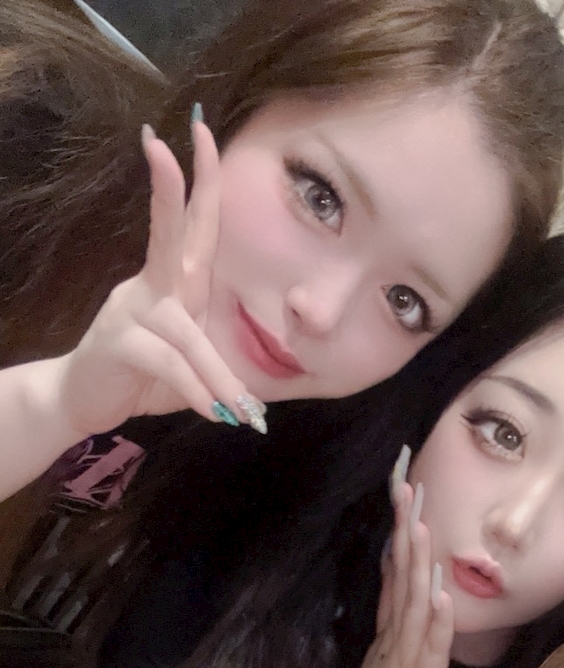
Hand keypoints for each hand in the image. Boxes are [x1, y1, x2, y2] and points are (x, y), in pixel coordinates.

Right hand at [54, 118, 264, 436]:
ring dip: (217, 376)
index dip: (200, 180)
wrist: (83, 400)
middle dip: (186, 185)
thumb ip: (212, 362)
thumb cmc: (141, 377)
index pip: (191, 224)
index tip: (204, 129)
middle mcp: (152, 285)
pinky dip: (196, 390)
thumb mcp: (186, 363)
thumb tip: (249, 396)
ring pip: (188, 333)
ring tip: (240, 411)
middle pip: (174, 231)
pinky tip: (213, 413)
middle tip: (199, 133)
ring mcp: (132, 310)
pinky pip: (168, 362)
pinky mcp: (120, 342)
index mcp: (172, 281)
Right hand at [336, 462, 454, 667]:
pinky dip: (434, 621)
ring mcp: (407, 655)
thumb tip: (397, 564)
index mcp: (393, 624)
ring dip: (418, 563)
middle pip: (403, 572)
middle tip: (408, 485)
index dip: (402, 528)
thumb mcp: (386, 650)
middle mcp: (398, 631)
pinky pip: (428, 648)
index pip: (398, 567)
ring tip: (422, 526)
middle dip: (408, 528)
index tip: (406, 487)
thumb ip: (392, 609)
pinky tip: (438, 594)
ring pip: (413, 601)